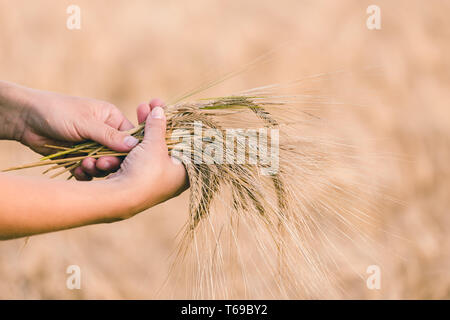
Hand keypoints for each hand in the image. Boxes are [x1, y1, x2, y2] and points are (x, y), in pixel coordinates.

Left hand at [0, 81, 138, 179]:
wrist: (25, 118)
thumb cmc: (57, 111)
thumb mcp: (86, 123)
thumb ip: (109, 136)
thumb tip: (135, 145)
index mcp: (111, 119)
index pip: (130, 138)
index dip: (129, 151)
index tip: (123, 160)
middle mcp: (104, 133)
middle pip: (118, 155)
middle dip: (110, 162)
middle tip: (100, 164)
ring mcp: (91, 147)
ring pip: (103, 165)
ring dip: (96, 169)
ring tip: (84, 165)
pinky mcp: (78, 158)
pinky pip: (88, 171)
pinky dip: (84, 174)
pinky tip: (77, 171)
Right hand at [109, 101, 188, 212]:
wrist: (119, 199)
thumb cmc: (146, 172)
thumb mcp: (155, 145)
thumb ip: (158, 126)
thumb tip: (160, 111)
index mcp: (185, 170)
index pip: (187, 141)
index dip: (176, 122)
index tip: (166, 108)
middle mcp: (173, 176)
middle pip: (167, 142)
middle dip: (155, 122)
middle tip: (149, 104)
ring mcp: (155, 178)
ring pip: (150, 148)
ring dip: (143, 130)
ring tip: (140, 108)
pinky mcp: (137, 179)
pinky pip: (137, 157)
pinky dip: (131, 145)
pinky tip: (126, 131)